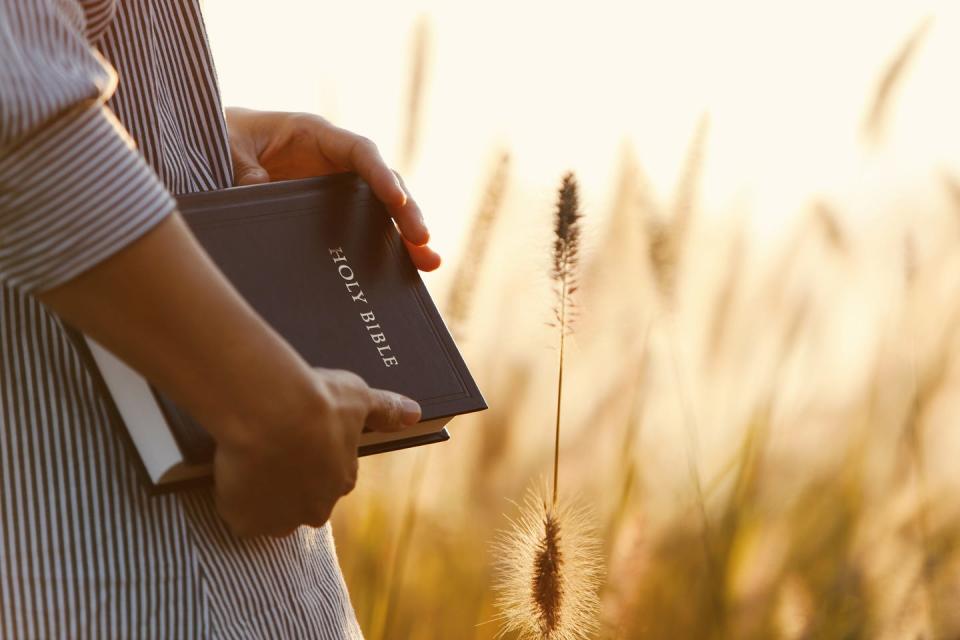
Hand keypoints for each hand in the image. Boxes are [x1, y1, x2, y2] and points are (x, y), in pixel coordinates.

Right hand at [213, 368, 420, 537]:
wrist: (271, 410)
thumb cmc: (318, 400)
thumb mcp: (358, 396)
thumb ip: (386, 408)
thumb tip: (415, 413)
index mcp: (342, 481)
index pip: (330, 478)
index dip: (311, 458)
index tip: (296, 439)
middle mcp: (315, 508)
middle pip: (300, 501)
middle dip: (287, 481)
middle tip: (268, 447)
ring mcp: (279, 518)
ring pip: (268, 511)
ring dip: (259, 493)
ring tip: (246, 459)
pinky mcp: (245, 519)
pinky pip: (237, 512)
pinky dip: (232, 495)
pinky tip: (228, 469)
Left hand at [225, 107, 440, 271]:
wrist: (212, 146)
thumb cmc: (222, 135)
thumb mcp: (226, 145)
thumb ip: (242, 167)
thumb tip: (261, 192)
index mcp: (316, 134)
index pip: (360, 151)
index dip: (379, 175)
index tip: (395, 200)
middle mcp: (335, 161)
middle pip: (382, 186)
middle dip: (405, 213)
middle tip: (423, 241)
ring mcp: (336, 189)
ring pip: (380, 212)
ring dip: (405, 237)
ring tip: (428, 264)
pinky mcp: (330, 214)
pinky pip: (362, 230)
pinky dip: (382, 250)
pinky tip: (404, 272)